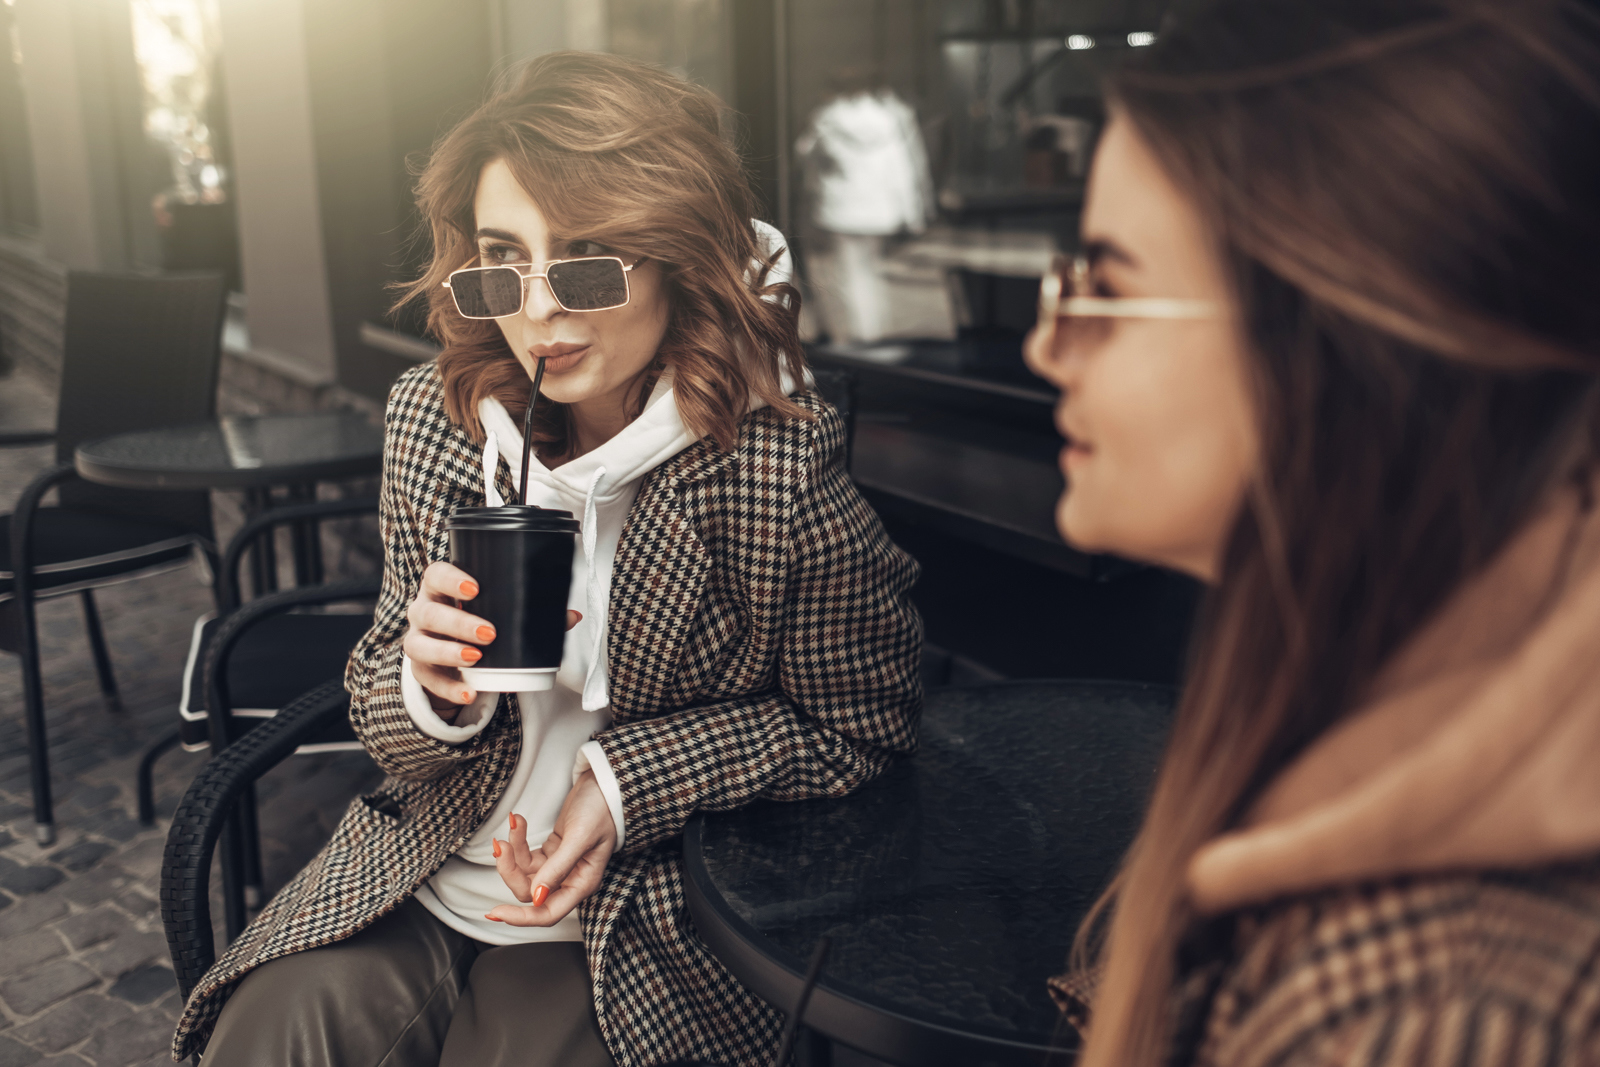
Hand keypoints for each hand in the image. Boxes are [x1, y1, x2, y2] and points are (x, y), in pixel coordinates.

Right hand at [402, 561, 578, 716]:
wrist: (456, 657)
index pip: (435, 575)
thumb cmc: (480, 622)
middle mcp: (423, 612)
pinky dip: (449, 689)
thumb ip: (536, 613)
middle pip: (429, 612)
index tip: (475, 588)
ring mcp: (418, 642)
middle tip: (489, 632)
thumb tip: (573, 616)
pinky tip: (470, 692)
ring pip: (419, 645)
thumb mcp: (501, 614)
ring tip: (476, 658)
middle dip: (458, 622)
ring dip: (448, 652)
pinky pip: (428, 680)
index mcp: (441, 589)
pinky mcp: (421, 671)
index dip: (450, 579)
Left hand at [486, 770, 616, 925]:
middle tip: (501, 845)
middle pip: (529, 891)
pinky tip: (518, 821)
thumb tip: (536, 896)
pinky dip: (518, 840)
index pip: (548, 913)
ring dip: (512, 851)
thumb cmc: (602, 810)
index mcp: (582, 883)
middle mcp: (569, 879)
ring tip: (515, 823)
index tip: (497, 912)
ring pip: (524, 873)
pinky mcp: (551, 851)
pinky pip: (525, 855)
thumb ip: (558, 868)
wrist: (606, 784)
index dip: (522, 918)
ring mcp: (559, 866)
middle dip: (511, 870)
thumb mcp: (580, 837)